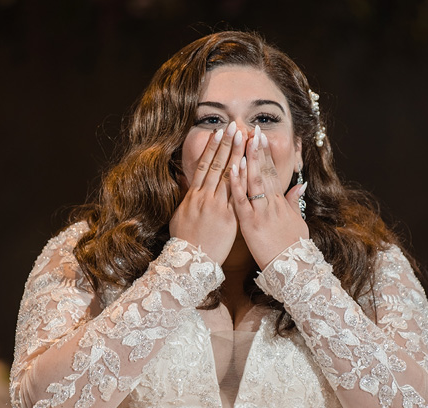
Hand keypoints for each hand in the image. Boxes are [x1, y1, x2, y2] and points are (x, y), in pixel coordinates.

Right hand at [169, 121, 245, 264]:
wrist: (190, 262)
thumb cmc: (185, 241)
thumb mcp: (181, 216)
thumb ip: (185, 198)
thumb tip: (184, 182)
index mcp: (193, 196)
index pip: (204, 166)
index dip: (212, 148)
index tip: (218, 132)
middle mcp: (204, 197)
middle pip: (217, 165)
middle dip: (227, 145)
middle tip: (234, 126)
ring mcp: (217, 206)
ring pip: (227, 175)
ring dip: (236, 155)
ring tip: (244, 137)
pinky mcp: (228, 218)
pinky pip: (236, 194)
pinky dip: (240, 179)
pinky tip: (247, 164)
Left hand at [229, 126, 308, 269]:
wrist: (293, 269)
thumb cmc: (294, 249)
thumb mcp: (298, 223)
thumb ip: (294, 203)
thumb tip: (299, 185)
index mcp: (281, 203)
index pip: (273, 172)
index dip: (267, 154)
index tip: (261, 137)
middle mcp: (272, 204)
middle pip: (265, 171)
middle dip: (258, 149)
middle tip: (252, 129)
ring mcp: (261, 212)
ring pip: (254, 181)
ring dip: (248, 159)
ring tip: (243, 140)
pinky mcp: (251, 224)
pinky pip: (243, 201)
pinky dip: (238, 183)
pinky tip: (233, 168)